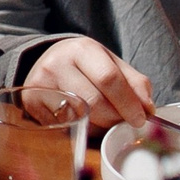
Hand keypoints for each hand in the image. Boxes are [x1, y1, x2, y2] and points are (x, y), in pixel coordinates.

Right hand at [24, 36, 153, 129]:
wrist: (45, 60)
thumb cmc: (85, 65)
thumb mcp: (110, 63)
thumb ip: (134, 83)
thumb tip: (148, 108)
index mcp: (82, 49)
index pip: (109, 78)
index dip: (128, 102)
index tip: (141, 119)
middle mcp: (58, 64)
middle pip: (94, 102)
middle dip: (115, 118)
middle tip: (123, 123)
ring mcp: (42, 84)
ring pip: (79, 118)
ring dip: (99, 127)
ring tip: (104, 121)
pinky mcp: (31, 103)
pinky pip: (63, 126)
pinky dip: (79, 130)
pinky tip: (83, 121)